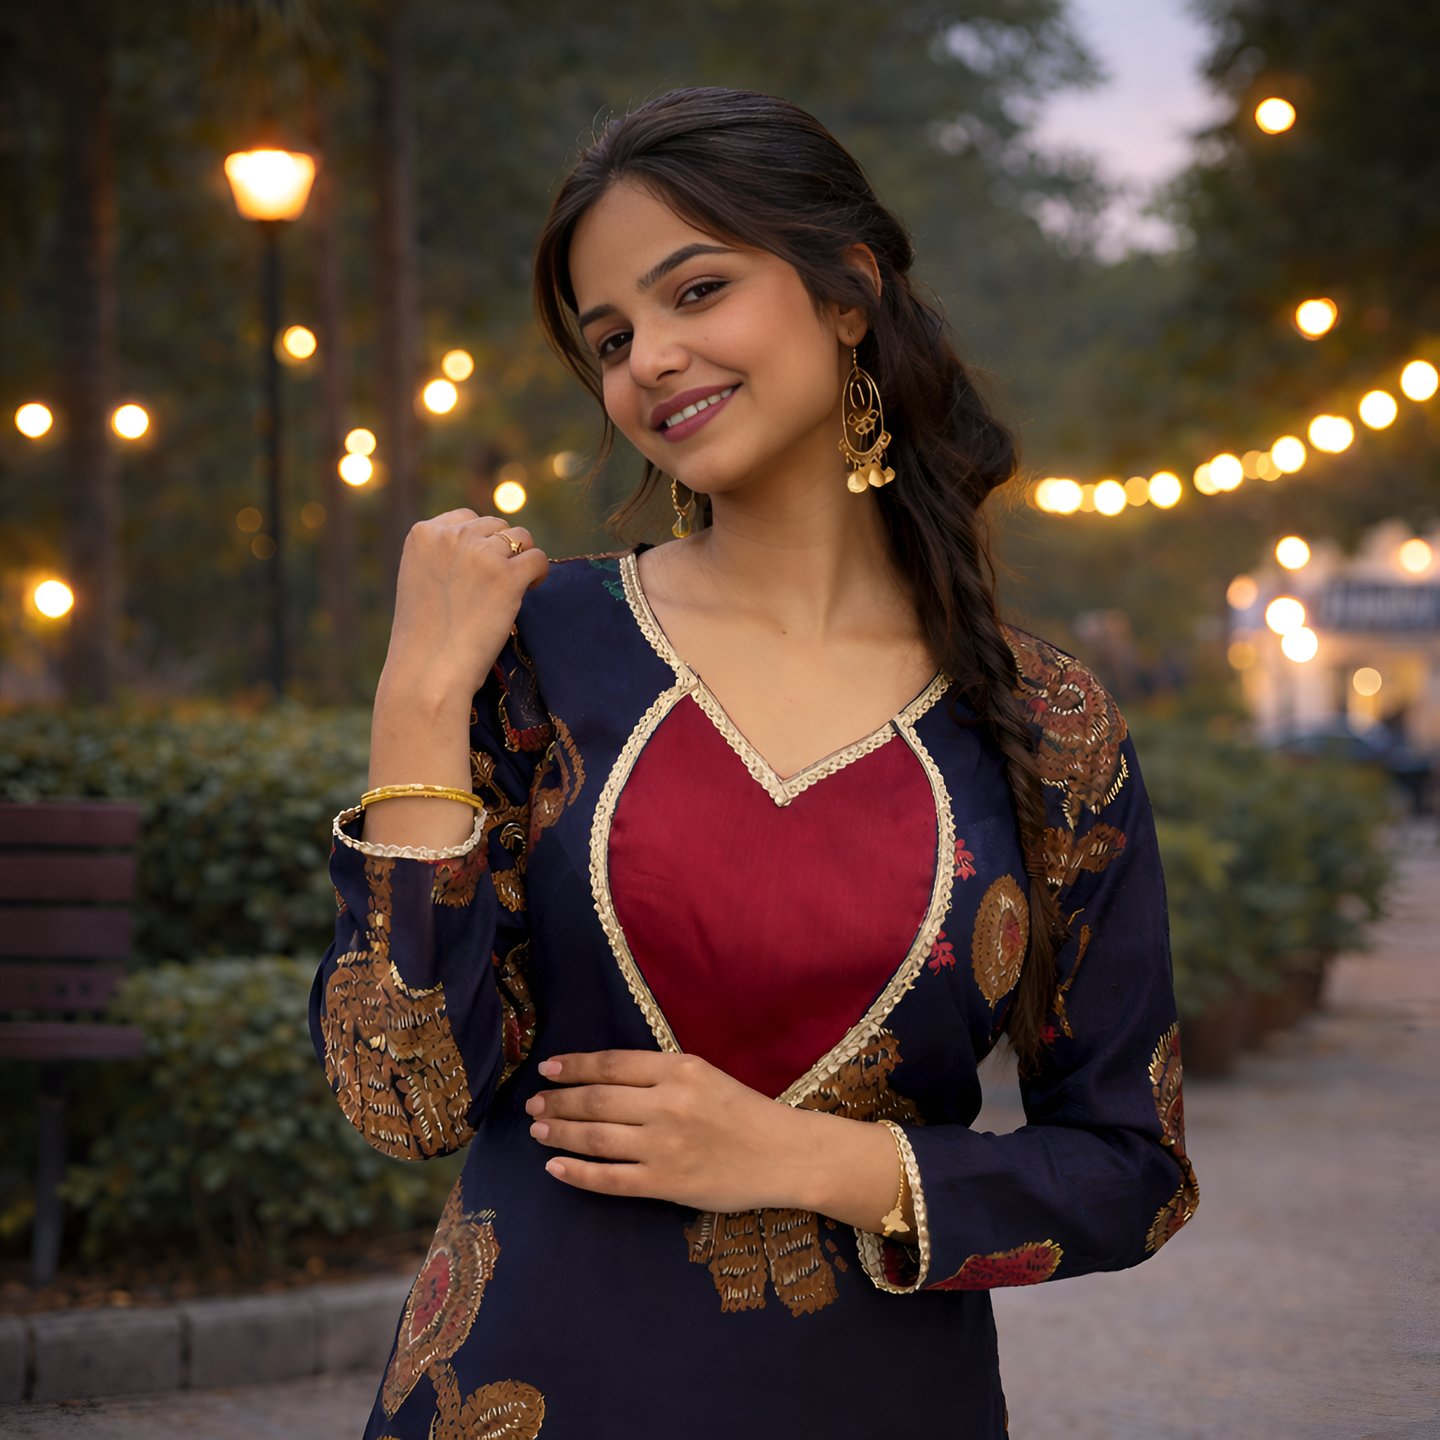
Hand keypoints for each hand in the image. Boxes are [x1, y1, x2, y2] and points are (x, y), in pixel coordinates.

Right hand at [381, 509, 548, 706]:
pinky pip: (538, 559)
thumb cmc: (423, 637)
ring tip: (515, 587)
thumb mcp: (420, 580)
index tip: (481, 568)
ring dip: (522, 559)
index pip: (466, 518)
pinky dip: (539, 574)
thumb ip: (445, 556)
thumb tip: (486, 542)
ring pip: (521, 537)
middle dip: (502, 550)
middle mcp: (452, 536)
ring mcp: (481, 554)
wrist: (428, 671)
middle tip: (497, 584)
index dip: (480, 541)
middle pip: (496, 525)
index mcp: (423, 533)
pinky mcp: (507, 576)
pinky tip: (529, 590)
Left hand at [524, 1050, 813, 1212]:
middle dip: (558, 1101)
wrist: (783, 1154)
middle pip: (596, 1100)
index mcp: (679, 1070)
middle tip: (534, 1103)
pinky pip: (610, 1179)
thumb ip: (659, 1073)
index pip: (611, 1064)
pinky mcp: (666, 1184)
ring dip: (560, 1132)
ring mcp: (665, 1146)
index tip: (548, 1069)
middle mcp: (668, 1104)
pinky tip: (555, 1167)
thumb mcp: (704, 1075)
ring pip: (596, 1138)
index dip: (574, 1067)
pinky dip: (577, 1173)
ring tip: (538, 1129)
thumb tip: (602, 1076)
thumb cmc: (743, 1111)